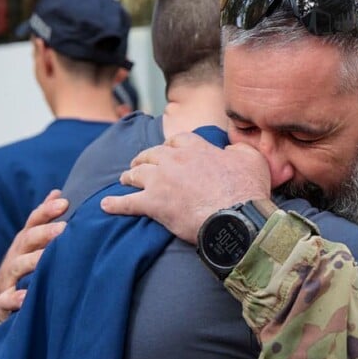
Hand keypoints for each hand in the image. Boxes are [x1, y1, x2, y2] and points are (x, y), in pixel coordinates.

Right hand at [0, 190, 67, 322]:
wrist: (2, 299)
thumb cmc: (26, 264)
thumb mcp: (33, 241)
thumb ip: (45, 219)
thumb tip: (59, 193)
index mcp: (26, 240)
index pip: (34, 221)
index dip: (47, 210)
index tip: (65, 202)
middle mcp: (16, 255)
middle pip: (28, 240)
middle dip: (45, 233)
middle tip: (64, 228)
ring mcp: (9, 276)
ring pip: (18, 265)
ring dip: (32, 261)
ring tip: (47, 257)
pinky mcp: (4, 299)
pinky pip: (7, 299)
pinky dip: (15, 298)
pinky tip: (26, 297)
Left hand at [101, 133, 270, 242]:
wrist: (236, 217)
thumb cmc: (246, 190)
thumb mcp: (251, 159)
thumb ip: (239, 148)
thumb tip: (233, 148)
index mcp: (196, 148)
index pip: (177, 140)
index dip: (171, 146)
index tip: (170, 150)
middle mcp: (174, 160)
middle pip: (152, 154)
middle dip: (144, 158)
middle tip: (140, 164)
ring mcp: (161, 181)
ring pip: (137, 174)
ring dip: (129, 175)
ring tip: (124, 179)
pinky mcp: (153, 204)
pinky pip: (127, 203)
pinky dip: (115, 204)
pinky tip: (106, 205)